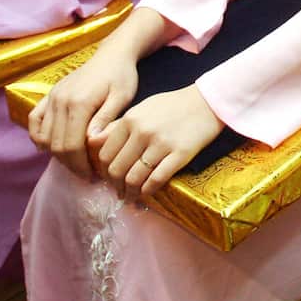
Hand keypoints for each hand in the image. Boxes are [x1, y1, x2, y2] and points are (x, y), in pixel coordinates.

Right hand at [29, 43, 139, 177]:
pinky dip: (37, 136)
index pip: (72, 145)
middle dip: (70, 164)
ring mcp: (52, 97)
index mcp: (79, 103)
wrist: (112, 54)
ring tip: (74, 163)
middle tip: (85, 175)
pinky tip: (48, 147)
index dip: (80, 165)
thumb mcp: (122, 97)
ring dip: (56, 155)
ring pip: (44, 136)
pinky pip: (34, 120)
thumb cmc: (122, 76)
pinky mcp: (49, 95)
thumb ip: (105, 118)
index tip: (92, 176)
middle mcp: (60, 101)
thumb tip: (90, 141)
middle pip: (57, 144)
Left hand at [93, 84, 222, 201]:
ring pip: (134, 178)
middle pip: (117, 169)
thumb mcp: (141, 109)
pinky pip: (157, 179)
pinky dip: (148, 191)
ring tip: (132, 198)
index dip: (104, 172)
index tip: (109, 179)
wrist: (206, 102)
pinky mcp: (179, 154)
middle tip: (120, 192)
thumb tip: (93, 143)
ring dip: (130, 193)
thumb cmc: (172, 105)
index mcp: (130, 120)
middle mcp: (142, 132)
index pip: (105, 154)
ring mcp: (161, 144)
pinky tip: (147, 193)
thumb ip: (118, 126)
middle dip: (116, 186)